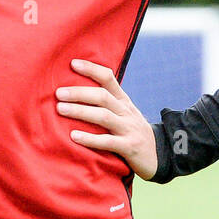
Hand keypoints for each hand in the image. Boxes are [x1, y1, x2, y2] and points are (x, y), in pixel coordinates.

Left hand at [56, 59, 157, 179]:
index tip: (73, 63)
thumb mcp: (123, 113)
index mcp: (123, 101)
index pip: (108, 78)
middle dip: (79, 93)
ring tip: (60, 109)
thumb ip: (106, 103)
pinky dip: (90, 139)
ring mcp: (128, 129)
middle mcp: (126, 112)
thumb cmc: (131, 132)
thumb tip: (74, 92)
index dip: (91, 69)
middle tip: (59, 93)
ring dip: (80, 112)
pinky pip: (108, 142)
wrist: (159, 155)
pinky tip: (74, 136)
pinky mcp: (129, 147)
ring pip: (104, 116)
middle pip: (102, 97)